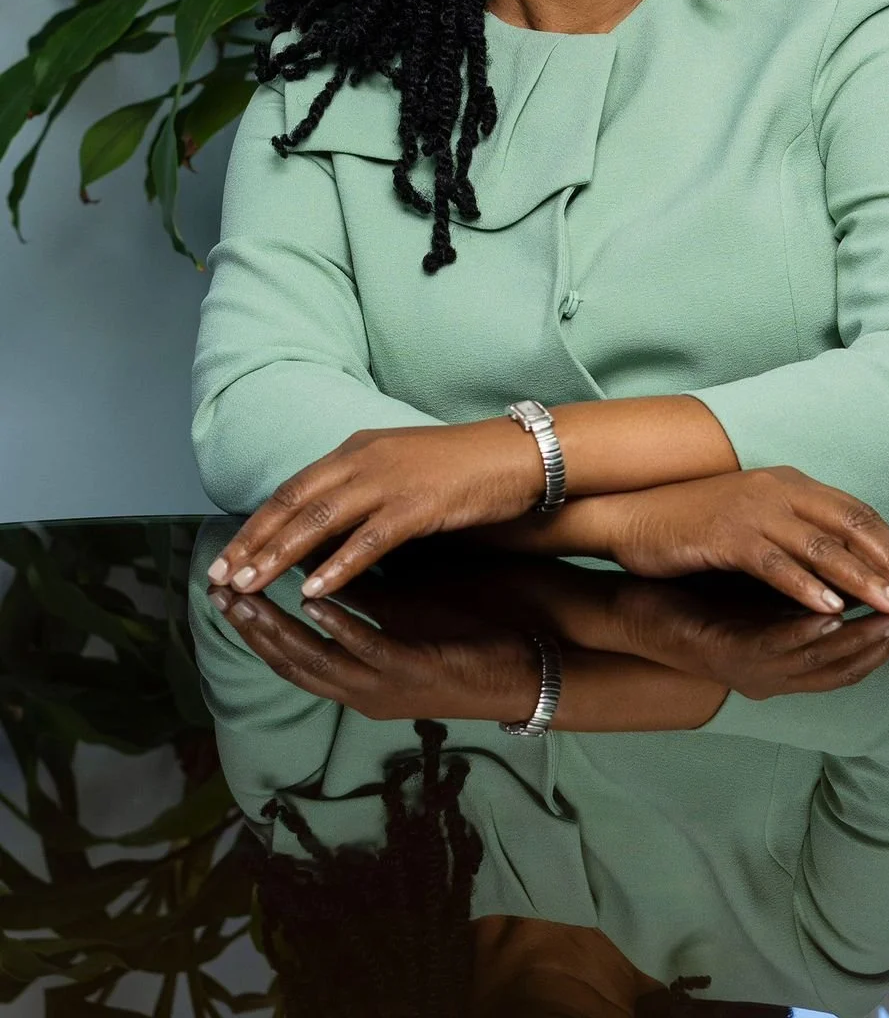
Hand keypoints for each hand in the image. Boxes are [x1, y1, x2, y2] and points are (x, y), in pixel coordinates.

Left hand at [205, 422, 543, 599]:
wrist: (516, 454)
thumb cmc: (461, 467)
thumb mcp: (398, 468)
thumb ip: (358, 489)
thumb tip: (319, 522)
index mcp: (356, 449)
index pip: (291, 489)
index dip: (256, 524)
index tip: (227, 555)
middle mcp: (363, 459)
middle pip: (293, 503)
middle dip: (253, 542)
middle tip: (220, 577)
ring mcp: (389, 481)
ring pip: (319, 521)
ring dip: (280, 557)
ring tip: (250, 587)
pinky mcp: (418, 506)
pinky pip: (367, 541)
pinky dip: (336, 567)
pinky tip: (313, 592)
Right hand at [208, 583, 543, 722]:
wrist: (532, 663)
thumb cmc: (472, 633)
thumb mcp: (408, 610)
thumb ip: (365, 593)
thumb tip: (325, 560)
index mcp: (361, 672)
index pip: (292, 651)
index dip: (254, 623)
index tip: (222, 589)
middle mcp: (365, 687)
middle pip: (291, 661)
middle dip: (250, 627)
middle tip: (215, 593)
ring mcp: (388, 685)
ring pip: (318, 663)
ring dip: (278, 630)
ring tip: (245, 599)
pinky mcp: (416, 674)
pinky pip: (367, 652)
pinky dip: (338, 628)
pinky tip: (314, 604)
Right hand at [607, 467, 888, 615]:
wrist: (637, 514)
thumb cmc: (700, 522)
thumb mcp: (761, 517)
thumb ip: (802, 529)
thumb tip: (853, 563)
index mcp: (793, 484)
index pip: (859, 514)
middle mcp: (780, 490)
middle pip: (850, 527)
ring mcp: (753, 510)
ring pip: (821, 546)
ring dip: (862, 579)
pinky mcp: (726, 534)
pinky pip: (775, 563)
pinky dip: (805, 586)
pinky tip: (830, 609)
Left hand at [608, 576, 888, 697]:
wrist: (636, 611)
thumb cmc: (698, 600)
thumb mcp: (756, 595)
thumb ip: (798, 587)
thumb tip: (846, 563)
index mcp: (789, 656)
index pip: (854, 651)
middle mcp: (778, 673)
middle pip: (848, 664)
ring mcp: (753, 670)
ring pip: (819, 663)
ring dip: (861, 641)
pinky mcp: (727, 657)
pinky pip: (773, 650)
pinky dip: (806, 635)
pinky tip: (832, 617)